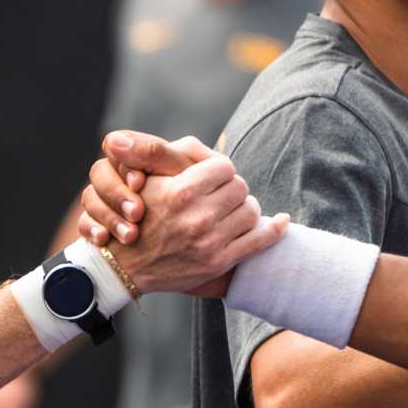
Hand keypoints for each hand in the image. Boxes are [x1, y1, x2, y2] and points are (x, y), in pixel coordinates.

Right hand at [81, 135, 284, 297]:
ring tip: (232, 211)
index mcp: (181, 191)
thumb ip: (176, 154)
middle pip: (240, 187)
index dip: (220, 169)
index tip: (213, 176)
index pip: (224, 166)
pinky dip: (275, 229)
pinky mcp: (219, 262)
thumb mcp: (146, 178)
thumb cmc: (138, 216)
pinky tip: (281, 222)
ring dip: (246, 208)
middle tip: (222, 194)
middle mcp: (198, 216)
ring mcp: (210, 242)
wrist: (125, 265)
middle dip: (233, 188)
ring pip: (252, 211)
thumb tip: (209, 143)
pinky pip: (261, 240)